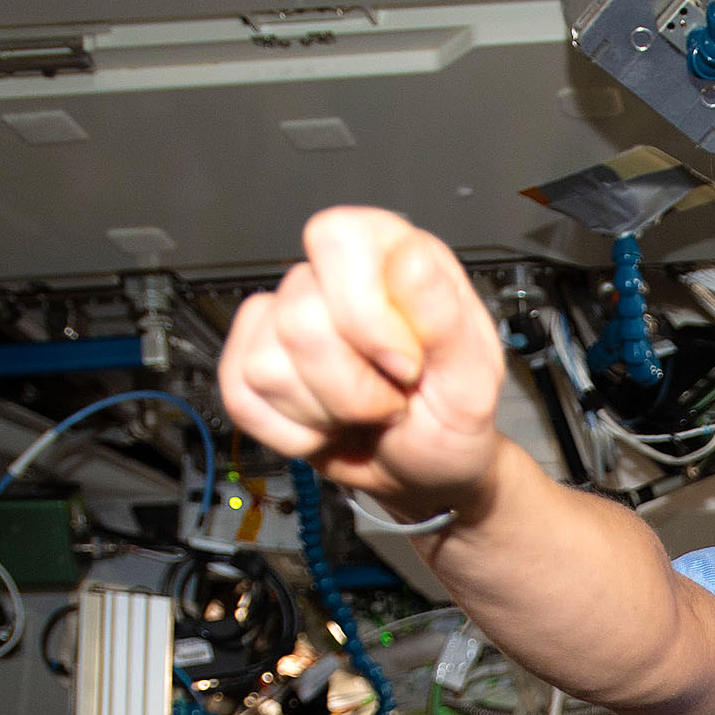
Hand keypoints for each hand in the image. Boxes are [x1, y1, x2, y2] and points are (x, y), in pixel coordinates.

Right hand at [218, 207, 506, 512]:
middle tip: (390, 400)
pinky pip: (242, 399)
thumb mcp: (472, 379)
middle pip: (298, 321)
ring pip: (266, 367)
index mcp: (386, 256)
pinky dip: (292, 434)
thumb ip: (445, 317)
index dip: (364, 312)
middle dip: (352, 387)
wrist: (424, 472)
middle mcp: (329, 279)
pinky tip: (328, 423)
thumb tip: (409, 258)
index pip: (336, 241)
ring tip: (362, 412)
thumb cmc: (450, 421)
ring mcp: (283, 320)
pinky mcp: (250, 365)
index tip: (404, 365)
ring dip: (325, 413)